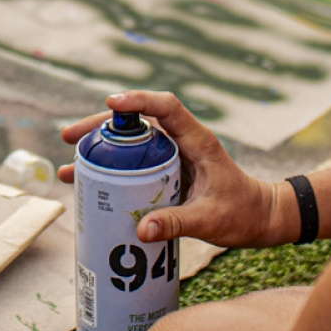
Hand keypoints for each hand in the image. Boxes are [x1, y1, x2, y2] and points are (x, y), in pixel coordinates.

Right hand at [58, 91, 292, 247]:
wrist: (260, 218)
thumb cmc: (243, 213)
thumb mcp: (210, 220)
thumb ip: (177, 222)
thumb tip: (141, 230)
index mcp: (197, 141)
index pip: (167, 107)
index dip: (138, 100)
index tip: (110, 103)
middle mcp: (182, 142)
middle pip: (136, 121)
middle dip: (101, 126)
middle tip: (70, 137)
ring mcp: (173, 155)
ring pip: (131, 141)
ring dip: (101, 148)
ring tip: (69, 166)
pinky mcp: (168, 171)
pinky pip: (135, 162)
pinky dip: (112, 169)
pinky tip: (90, 185)